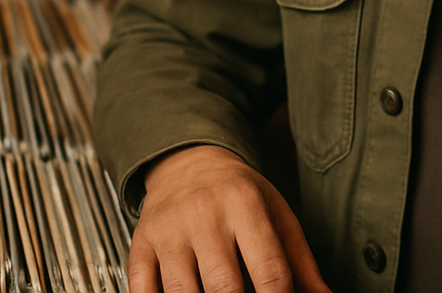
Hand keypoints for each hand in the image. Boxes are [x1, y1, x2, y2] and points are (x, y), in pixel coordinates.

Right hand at [128, 145, 332, 292]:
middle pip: (224, 288)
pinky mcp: (141, 245)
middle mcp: (205, 215)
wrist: (190, 161)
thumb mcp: (276, 214)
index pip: (270, 269)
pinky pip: (142, 291)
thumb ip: (300, 262)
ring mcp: (169, 231)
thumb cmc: (239, 193)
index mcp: (245, 205)